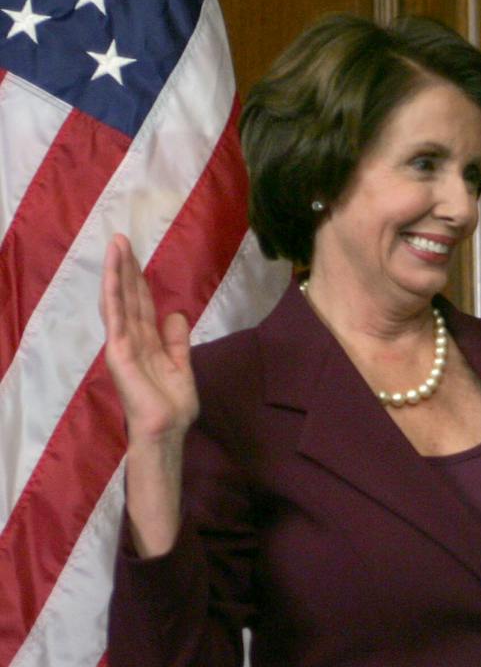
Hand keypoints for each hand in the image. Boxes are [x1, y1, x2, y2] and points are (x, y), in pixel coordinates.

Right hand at [101, 233, 197, 444]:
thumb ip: (176, 340)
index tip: (136, 255)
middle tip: (122, 238)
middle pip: (129, 296)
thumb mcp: (180, 365)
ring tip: (116, 244)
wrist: (167, 429)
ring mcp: (122, 344)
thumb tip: (176, 315)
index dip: (139, 279)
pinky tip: (113, 275)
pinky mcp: (118, 352)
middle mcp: (131, 339)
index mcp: (147, 341)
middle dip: (126, 267)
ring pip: (119, 301)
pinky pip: (116, 318)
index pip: (142, 304)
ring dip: (117, 272)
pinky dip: (114, 295)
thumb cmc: (172, 404)